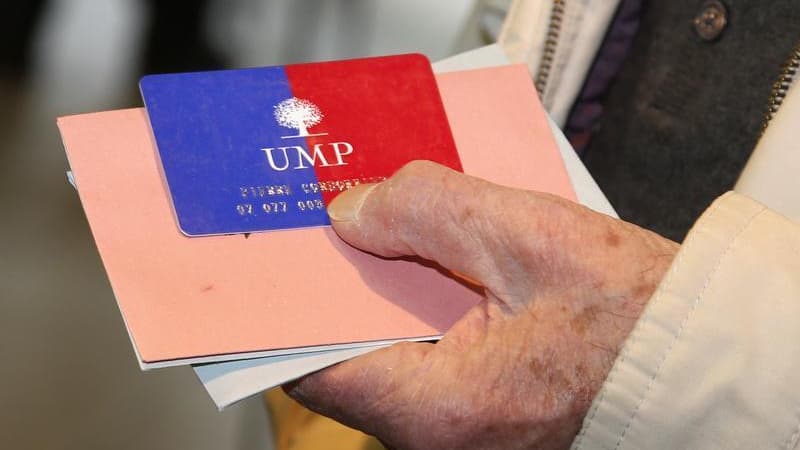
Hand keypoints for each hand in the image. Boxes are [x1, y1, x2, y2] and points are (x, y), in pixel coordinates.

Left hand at [285, 161, 677, 449]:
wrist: (700, 360)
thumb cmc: (637, 316)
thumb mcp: (528, 236)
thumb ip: (428, 209)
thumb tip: (353, 211)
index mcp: (443, 409)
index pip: (317, 366)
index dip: (287, 308)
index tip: (277, 259)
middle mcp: (442, 437)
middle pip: (351, 356)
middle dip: (340, 288)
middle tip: (330, 225)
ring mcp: (461, 432)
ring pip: (390, 356)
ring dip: (384, 295)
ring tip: (380, 232)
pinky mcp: (480, 413)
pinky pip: (427, 360)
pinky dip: (421, 311)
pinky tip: (432, 264)